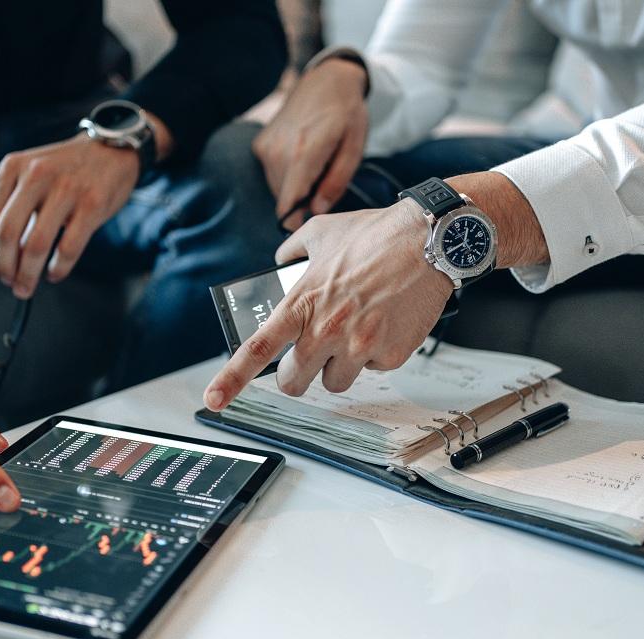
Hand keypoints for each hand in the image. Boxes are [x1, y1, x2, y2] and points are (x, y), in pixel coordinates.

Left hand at [0, 135, 138, 298]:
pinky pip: (68, 248)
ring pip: (36, 245)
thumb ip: (16, 208)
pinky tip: (54, 274)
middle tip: (9, 283)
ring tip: (26, 287)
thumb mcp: (33, 176)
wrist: (111, 150)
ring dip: (28, 274)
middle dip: (4, 267)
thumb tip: (0, 258)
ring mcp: (66, 189)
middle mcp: (37, 175)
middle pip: (7, 233)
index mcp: (14, 168)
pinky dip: (58, 269)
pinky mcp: (93, 204)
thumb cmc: (67, 171)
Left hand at [202, 172, 548, 409]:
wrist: (429, 241)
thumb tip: (280, 261)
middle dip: (299, 374)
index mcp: (302, 303)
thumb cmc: (376, 234)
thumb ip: (292, 251)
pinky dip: (376, 354)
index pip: (257, 351)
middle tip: (309, 356)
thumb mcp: (321, 232)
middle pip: (294, 382)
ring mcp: (359, 346)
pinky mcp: (390, 355)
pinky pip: (373, 370)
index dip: (231, 380)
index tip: (214, 400)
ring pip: (335, 382)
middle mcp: (326, 329)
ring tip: (357, 330)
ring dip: (340, 365)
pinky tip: (386, 323)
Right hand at [253, 58, 367, 230]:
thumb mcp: (353, 148)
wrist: (326, 80)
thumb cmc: (346, 113)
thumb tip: (317, 210)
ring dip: (294, 187)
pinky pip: (271, 173)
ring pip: (277, 188)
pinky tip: (301, 156)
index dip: (294, 223)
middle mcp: (278, 151)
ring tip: (315, 166)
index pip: (288, 203)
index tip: (305, 229)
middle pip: (284, 198)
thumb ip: (335, 182)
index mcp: (304, 153)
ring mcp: (266, 146)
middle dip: (302, 201)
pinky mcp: (260, 143)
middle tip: (324, 184)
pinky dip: (286, 173)